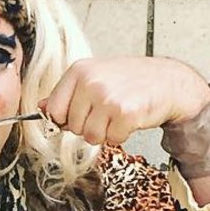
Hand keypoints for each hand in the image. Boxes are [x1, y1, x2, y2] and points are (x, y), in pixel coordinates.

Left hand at [40, 57, 209, 146]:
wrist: (168, 81)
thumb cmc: (131, 80)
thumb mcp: (94, 77)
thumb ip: (67, 93)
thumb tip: (41, 107)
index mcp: (79, 70)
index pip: (54, 110)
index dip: (66, 119)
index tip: (81, 113)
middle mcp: (91, 81)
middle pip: (72, 127)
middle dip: (88, 126)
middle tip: (107, 111)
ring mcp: (107, 97)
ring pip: (90, 137)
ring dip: (105, 133)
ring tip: (118, 115)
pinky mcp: (124, 113)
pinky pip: (111, 140)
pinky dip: (121, 135)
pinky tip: (130, 119)